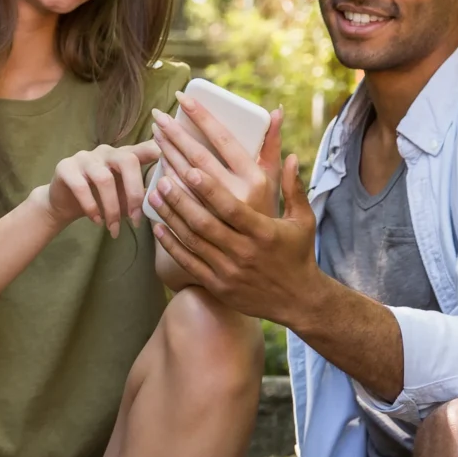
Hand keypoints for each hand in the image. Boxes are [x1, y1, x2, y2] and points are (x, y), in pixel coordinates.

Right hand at [31, 141, 159, 237]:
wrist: (63, 204)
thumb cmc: (100, 200)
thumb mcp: (125, 198)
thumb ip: (142, 195)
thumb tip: (166, 201)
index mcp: (125, 155)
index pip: (147, 147)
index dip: (161, 151)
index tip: (172, 164)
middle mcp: (106, 151)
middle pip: (128, 161)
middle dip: (134, 193)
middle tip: (136, 220)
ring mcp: (85, 157)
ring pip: (104, 178)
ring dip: (112, 208)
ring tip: (113, 229)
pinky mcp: (65, 167)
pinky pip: (81, 187)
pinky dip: (91, 207)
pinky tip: (97, 221)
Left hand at [146, 102, 321, 324]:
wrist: (297, 300)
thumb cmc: (299, 254)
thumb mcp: (303, 220)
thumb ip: (293, 188)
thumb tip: (291, 156)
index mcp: (264, 232)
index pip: (231, 208)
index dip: (208, 190)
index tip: (189, 170)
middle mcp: (244, 251)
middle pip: (205, 223)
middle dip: (180, 200)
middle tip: (162, 179)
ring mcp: (229, 271)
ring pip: (193, 241)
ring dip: (171, 217)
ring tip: (154, 195)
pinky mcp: (218, 285)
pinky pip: (189, 263)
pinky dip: (172, 245)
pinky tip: (158, 228)